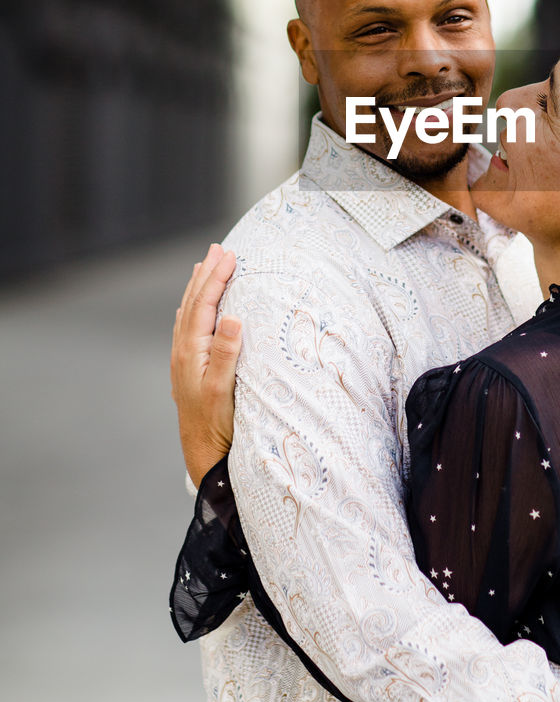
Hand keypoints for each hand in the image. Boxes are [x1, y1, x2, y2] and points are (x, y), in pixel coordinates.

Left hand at [171, 243, 240, 486]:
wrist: (201, 452)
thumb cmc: (216, 423)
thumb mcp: (224, 389)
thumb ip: (227, 353)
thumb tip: (234, 317)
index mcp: (192, 351)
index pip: (204, 304)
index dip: (216, 278)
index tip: (229, 255)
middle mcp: (184, 351)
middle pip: (193, 303)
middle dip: (206, 274)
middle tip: (217, 249)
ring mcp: (183, 359)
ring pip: (189, 313)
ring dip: (198, 287)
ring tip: (203, 267)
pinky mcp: (188, 368)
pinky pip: (187, 327)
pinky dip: (193, 308)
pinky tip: (192, 307)